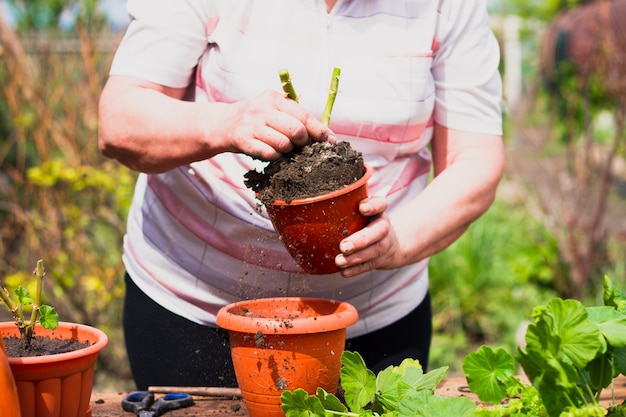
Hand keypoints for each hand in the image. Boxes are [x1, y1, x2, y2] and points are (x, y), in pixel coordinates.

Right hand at [218, 90, 334, 160]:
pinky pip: (269, 154)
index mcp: (274, 98)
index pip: (303, 114)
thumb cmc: (256, 119)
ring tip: (281, 147)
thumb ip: (297, 118)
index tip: (329, 140)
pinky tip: (270, 152)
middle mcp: (262, 110)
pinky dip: (274, 156)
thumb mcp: (274, 110)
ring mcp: (252, 125)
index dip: (318, 129)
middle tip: (299, 145)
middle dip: (302, 142)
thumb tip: (327, 136)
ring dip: (287, 151)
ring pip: (284, 144)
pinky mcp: (243, 140)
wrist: (223, 124)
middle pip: (296, 130)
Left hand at [334, 196, 400, 276]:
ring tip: (339, 261)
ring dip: (356, 258)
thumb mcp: (363, 212)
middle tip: (344, 246)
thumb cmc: (368, 224)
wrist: (393, 243)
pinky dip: (356, 270)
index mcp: (379, 212)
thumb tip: (318, 203)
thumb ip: (347, 207)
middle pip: (378, 232)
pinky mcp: (381, 260)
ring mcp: (385, 244)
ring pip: (374, 251)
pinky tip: (344, 272)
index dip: (373, 206)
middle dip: (361, 240)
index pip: (381, 204)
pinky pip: (370, 265)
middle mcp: (384, 227)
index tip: (362, 208)